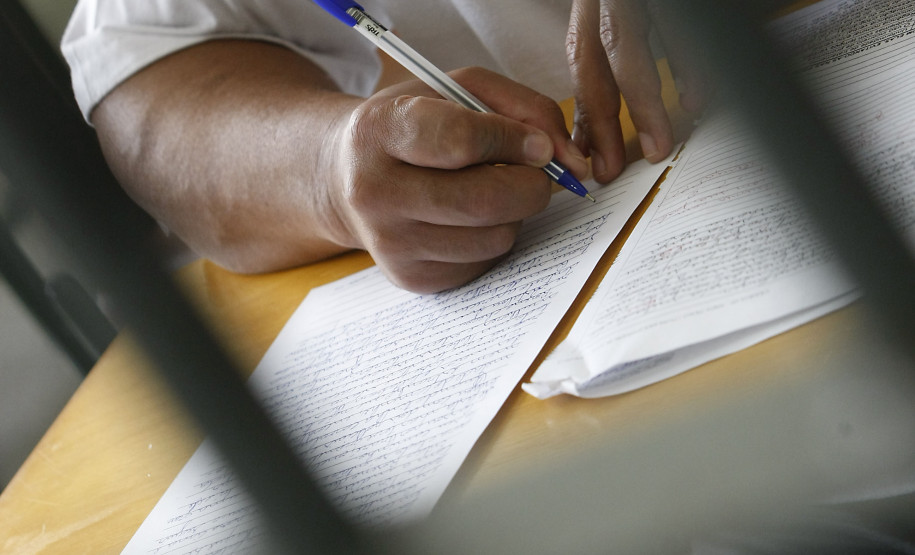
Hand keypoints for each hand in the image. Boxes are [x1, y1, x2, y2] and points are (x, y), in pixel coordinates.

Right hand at [326, 67, 588, 292]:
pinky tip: (470, 217)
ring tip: (492, 190)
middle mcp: (374, 192)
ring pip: (494, 237)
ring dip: (514, 213)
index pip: (459, 141)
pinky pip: (484, 262)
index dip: (513, 141)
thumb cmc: (413, 125)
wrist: (344, 177)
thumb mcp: (456, 90)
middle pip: (483, 201)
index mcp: (378, 132)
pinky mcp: (410, 277)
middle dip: (531, 185)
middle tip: (538, 173)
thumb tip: (573, 162)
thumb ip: (523, 108)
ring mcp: (390, 243)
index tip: (539, 144)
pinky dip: (495, 236)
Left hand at [566, 0, 709, 181]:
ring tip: (661, 144)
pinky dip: (688, 65)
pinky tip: (694, 97)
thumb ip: (614, 63)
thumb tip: (598, 129)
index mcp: (598, 3)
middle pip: (596, 59)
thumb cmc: (650, 2)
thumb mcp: (628, 18)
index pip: (582, 63)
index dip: (584, 115)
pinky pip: (681, 28)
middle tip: (611, 169)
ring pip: (629, 45)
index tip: (588, 161)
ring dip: (645, 103)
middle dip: (604, 121)